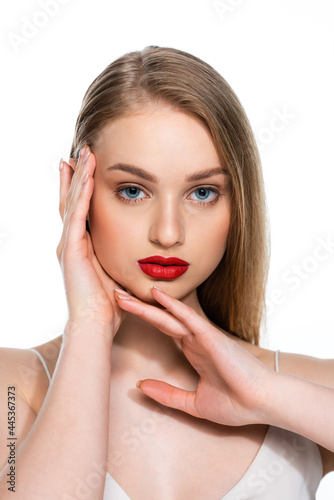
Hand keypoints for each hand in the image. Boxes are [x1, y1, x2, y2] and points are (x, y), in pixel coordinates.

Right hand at [56, 146, 125, 336]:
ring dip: (80, 176)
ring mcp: (69, 244)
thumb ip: (119, 256)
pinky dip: (82, 193)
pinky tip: (87, 174)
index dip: (82, 188)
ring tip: (85, 153)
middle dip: (77, 174)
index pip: (79, 210)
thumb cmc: (109, 304)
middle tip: (81, 150)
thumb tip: (134, 247)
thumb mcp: (115, 272)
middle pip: (71, 200)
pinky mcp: (72, 248)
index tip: (87, 168)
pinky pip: (77, 214)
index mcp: (80, 247)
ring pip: (73, 201)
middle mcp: (70, 242)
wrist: (96, 324)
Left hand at [114, 287, 274, 426]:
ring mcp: (203, 337)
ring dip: (146, 305)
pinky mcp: (211, 338)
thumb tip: (140, 386)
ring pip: (169, 316)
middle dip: (137, 308)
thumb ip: (167, 394)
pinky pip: (189, 319)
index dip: (144, 318)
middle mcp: (195, 340)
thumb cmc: (235, 403)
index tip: (123, 310)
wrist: (262, 405)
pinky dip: (173, 306)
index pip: (163, 329)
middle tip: (116, 295)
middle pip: (160, 319)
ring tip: (123, 294)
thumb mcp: (193, 403)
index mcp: (192, 351)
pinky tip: (157, 296)